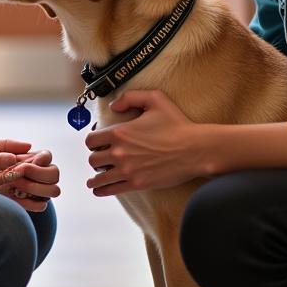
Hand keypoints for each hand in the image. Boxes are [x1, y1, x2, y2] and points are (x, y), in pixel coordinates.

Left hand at [0, 146, 60, 213]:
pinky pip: (39, 205)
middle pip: (54, 173)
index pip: (47, 156)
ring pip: (51, 190)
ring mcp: (29, 188)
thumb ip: (9, 144)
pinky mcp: (22, 201)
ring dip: (36, 187)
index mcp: (26, 157)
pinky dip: (33, 202)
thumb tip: (29, 146)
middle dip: (41, 174)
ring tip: (16, 185)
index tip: (31, 160)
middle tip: (21, 173)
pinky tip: (18, 196)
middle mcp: (31, 173)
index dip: (43, 158)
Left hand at [84, 89, 207, 196]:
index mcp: (120, 132)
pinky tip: (99, 190)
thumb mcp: (155, 99)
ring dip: (95, 178)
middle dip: (95, 158)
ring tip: (93, 180)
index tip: (97, 143)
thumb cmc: (177, 124)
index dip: (92, 141)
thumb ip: (130, 97)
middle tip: (101, 159)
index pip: (91, 140)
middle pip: (93, 160)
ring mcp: (128, 170)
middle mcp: (120, 152)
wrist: (194, 149)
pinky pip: (112, 190)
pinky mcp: (137, 184)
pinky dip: (102, 190)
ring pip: (99, 177)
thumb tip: (113, 106)